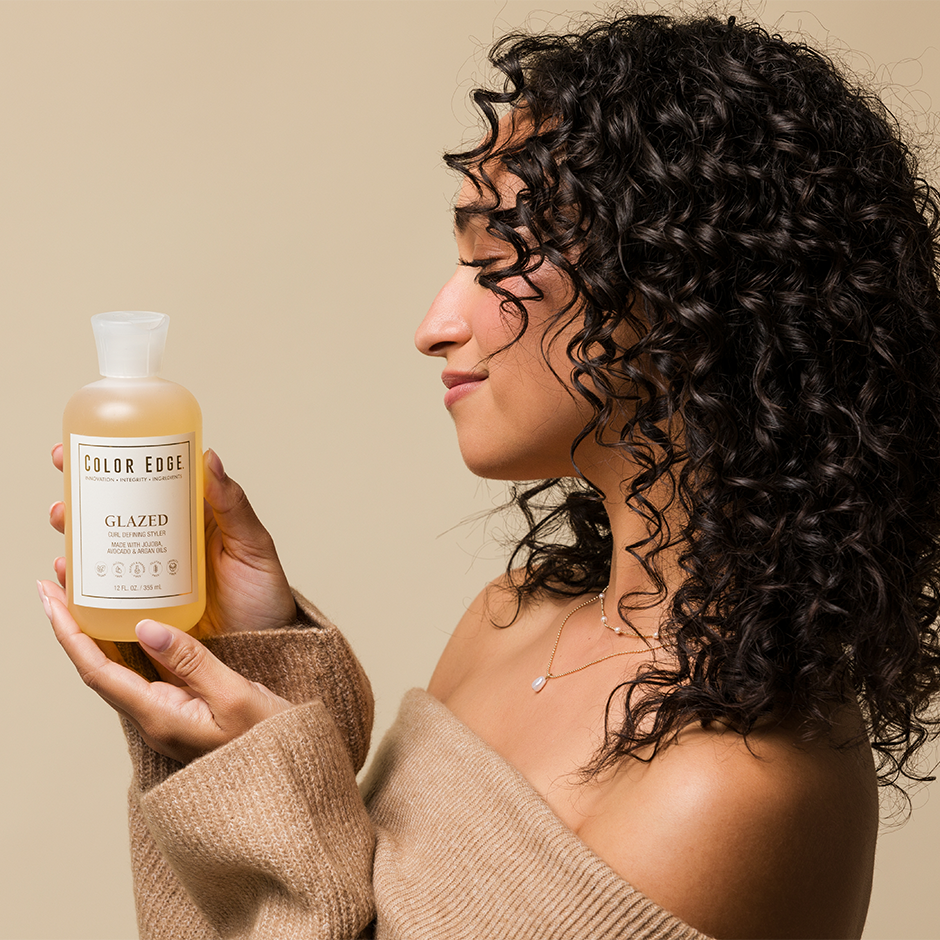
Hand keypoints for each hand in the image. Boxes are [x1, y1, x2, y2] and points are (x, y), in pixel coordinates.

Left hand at [37, 578, 291, 762]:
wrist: (285, 778)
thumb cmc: (267, 742)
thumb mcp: (235, 695)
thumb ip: (191, 661)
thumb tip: (145, 627)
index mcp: (160, 717)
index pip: (98, 672)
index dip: (70, 635)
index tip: (52, 601)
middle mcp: (154, 718)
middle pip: (98, 668)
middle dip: (73, 626)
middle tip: (56, 585)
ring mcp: (166, 715)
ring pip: (117, 669)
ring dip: (94, 633)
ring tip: (84, 596)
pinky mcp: (181, 708)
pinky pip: (142, 672)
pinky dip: (125, 644)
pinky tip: (129, 624)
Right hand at [49, 445, 296, 635]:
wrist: (265, 651)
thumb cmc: (264, 596)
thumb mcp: (252, 547)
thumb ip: (233, 506)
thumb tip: (209, 456)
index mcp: (193, 519)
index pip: (150, 481)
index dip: (115, 462)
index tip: (83, 448)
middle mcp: (167, 542)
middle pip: (116, 510)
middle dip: (81, 494)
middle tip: (64, 481)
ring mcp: (150, 575)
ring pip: (103, 546)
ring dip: (74, 532)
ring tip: (63, 522)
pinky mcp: (140, 609)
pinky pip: (103, 590)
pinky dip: (79, 579)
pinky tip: (67, 571)